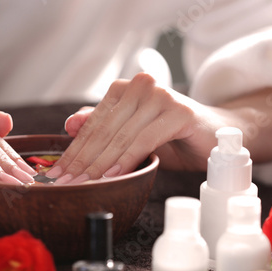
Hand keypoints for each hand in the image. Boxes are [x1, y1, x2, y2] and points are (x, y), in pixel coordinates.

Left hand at [47, 73, 230, 183]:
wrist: (215, 136)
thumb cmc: (170, 137)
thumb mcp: (131, 134)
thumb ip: (103, 126)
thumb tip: (68, 125)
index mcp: (124, 89)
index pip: (91, 124)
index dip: (73, 151)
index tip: (56, 174)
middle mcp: (140, 86)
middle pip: (103, 130)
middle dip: (82, 161)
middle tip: (67, 184)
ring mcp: (160, 95)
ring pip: (121, 136)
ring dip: (100, 164)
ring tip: (85, 184)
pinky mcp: (178, 112)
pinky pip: (144, 139)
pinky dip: (127, 160)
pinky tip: (113, 176)